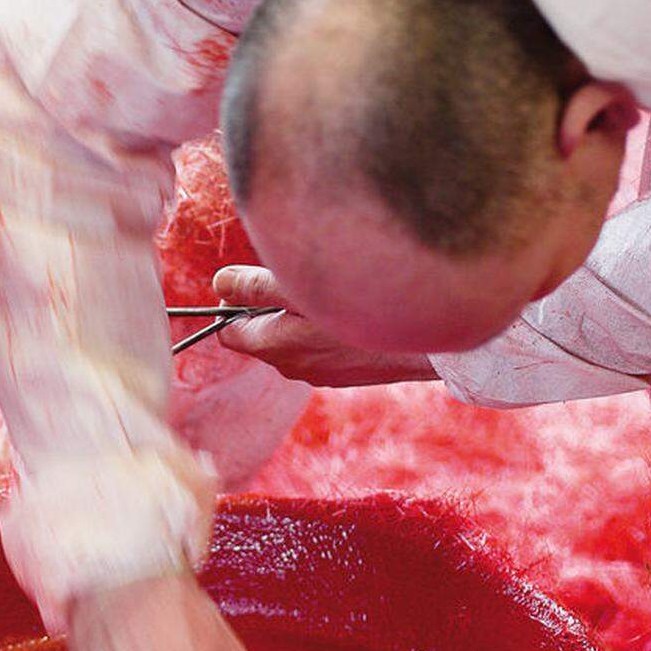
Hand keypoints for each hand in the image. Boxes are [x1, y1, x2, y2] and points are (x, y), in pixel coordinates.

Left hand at [213, 265, 434, 386]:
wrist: (430, 337)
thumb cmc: (363, 303)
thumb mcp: (301, 287)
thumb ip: (255, 286)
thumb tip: (219, 283)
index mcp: (274, 348)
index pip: (228, 332)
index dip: (232, 301)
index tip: (253, 277)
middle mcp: (293, 368)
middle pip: (260, 334)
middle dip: (268, 306)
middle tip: (298, 277)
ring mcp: (321, 373)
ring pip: (292, 339)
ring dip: (299, 314)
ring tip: (328, 291)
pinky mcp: (347, 373)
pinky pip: (321, 346)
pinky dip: (325, 327)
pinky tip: (350, 308)